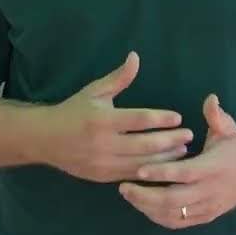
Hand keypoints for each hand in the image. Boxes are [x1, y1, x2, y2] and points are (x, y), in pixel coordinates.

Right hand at [40, 52, 191, 183]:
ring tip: (184, 151)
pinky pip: (132, 176)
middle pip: (144, 145)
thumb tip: (136, 57)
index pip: (138, 120)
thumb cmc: (74, 111)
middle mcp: (103, 144)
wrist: (45, 139)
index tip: (178, 117)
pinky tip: (166, 167)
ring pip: (141, 164)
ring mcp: (103, 163)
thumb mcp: (94, 92)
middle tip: (189, 136)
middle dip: (170, 140)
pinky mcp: (103, 177)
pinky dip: (151, 172)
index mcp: (102, 120)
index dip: (160, 119)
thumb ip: (118, 78)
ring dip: (165, 159)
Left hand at [118, 94, 235, 228]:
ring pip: (172, 214)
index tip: (139, 170)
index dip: (161, 173)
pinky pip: (177, 222)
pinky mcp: (204, 217)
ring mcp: (207, 207)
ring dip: (147, 207)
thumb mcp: (229, 129)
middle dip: (145, 195)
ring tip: (128, 195)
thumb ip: (216, 116)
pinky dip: (158, 217)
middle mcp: (209, 191)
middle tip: (123, 187)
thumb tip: (210, 98)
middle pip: (173, 200)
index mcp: (213, 168)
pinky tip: (143, 207)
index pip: (184, 173)